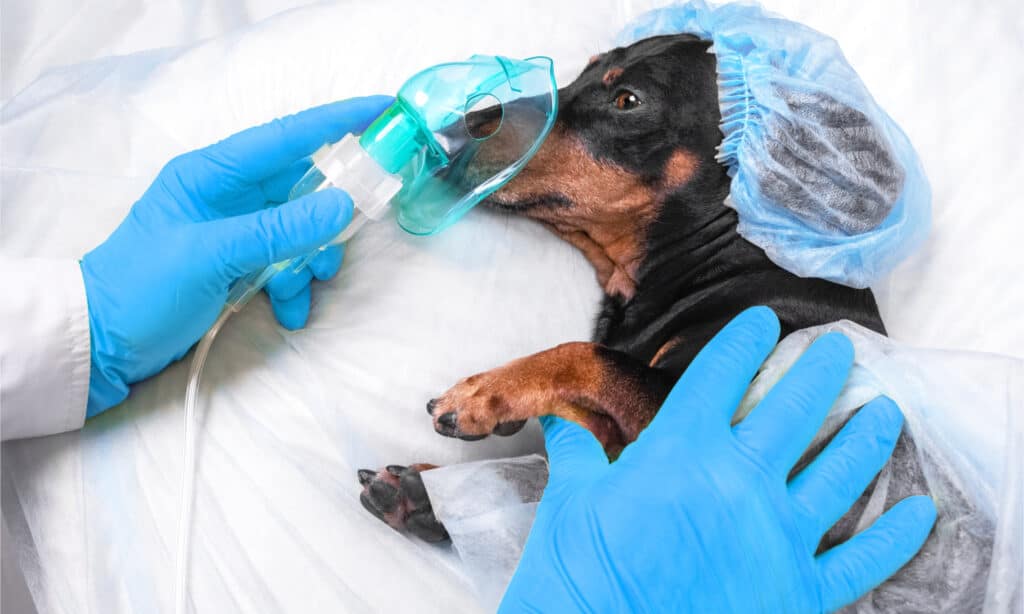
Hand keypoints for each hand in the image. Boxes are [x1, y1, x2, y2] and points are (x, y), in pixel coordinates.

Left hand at [81, 96, 392, 416]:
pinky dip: (294, 287)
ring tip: (298, 288)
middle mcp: (230, 194)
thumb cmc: (144, 287)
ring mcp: (237, 230)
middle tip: (341, 242)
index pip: (288, 136)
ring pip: (302, 231)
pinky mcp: (240, 263)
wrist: (105, 344)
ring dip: (311, 260)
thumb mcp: (211, 254)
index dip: (339, 120)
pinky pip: (287, 263)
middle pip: (304, 188)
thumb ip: (278, 229)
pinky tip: (287, 311)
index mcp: (214, 173)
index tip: (385, 110)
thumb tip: (342, 204)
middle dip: (328, 218)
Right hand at [500, 307, 936, 612]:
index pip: (722, 375)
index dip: (744, 341)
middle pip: (795, 408)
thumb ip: (576, 454)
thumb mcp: (570, 502)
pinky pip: (863, 559)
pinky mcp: (799, 589)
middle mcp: (738, 479)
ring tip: (886, 411)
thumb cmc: (579, 574)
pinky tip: (920, 512)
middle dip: (822, 370)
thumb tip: (560, 422)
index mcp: (680, 450)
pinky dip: (896, 536)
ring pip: (842, 470)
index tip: (761, 323)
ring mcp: (777, 534)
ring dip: (868, 436)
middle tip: (841, 349)